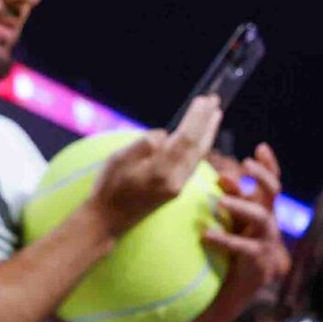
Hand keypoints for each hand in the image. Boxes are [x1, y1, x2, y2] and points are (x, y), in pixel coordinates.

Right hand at [87, 94, 222, 237]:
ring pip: (199, 156)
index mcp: (160, 171)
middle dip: (208, 122)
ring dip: (208, 133)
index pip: (185, 139)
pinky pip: (194, 164)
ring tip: (215, 114)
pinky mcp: (176, 190)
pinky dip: (201, 147)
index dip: (197, 118)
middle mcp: (174, 180)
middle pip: (198, 146)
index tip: (204, 100)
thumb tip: (164, 134)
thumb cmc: (108, 188)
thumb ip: (142, 145)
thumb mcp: (117, 160)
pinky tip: (202, 138)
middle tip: (215, 100)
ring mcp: (177, 187)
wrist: (107, 221)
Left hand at [206, 141, 289, 298]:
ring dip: (241, 205)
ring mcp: (268, 243)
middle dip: (262, 176)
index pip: (272, 183)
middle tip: (245, 164)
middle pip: (273, 193)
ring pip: (261, 217)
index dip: (269, 166)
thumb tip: (223, 177)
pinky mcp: (260, 263)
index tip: (260, 147)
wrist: (233, 291)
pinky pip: (244, 247)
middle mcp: (270, 223)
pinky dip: (225, 239)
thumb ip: (230, 199)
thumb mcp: (231, 222)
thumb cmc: (230, 251)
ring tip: (220, 200)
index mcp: (264, 211)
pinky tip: (207, 235)